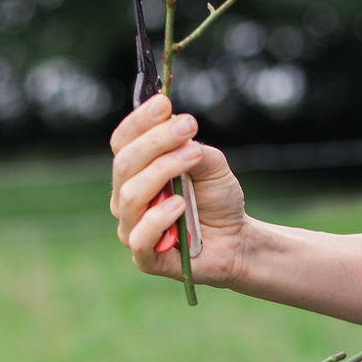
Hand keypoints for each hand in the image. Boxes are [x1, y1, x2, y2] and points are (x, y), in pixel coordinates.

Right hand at [110, 93, 247, 286]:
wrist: (237, 240)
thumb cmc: (217, 199)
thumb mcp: (211, 164)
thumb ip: (193, 147)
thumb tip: (177, 129)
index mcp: (136, 172)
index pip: (123, 142)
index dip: (139, 121)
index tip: (164, 103)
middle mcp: (126, 198)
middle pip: (124, 164)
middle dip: (156, 141)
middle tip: (188, 127)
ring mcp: (132, 228)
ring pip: (130, 196)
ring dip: (162, 171)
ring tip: (193, 158)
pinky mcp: (145, 258)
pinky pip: (139, 238)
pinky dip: (157, 218)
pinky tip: (178, 205)